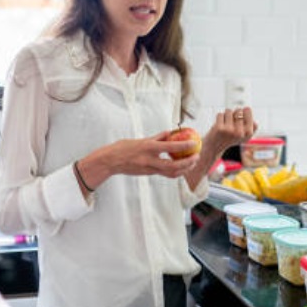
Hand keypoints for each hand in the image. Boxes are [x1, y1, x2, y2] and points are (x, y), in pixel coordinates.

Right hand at [77, 132, 199, 189]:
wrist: (110, 162)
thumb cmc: (123, 148)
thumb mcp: (140, 139)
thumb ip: (156, 137)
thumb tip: (169, 133)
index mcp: (148, 148)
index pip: (170, 147)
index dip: (184, 146)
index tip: (194, 143)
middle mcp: (149, 160)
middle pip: (174, 165)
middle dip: (188, 163)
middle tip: (196, 157)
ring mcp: (149, 169)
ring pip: (171, 173)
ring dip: (184, 169)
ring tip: (192, 163)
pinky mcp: (148, 173)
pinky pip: (165, 174)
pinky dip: (175, 171)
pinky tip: (181, 167)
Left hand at [205, 107, 257, 152]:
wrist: (215, 147)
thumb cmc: (230, 137)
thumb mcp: (244, 132)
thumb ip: (250, 121)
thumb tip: (247, 109)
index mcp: (249, 133)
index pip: (248, 110)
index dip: (241, 111)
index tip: (239, 119)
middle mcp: (241, 133)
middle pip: (238, 110)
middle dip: (233, 114)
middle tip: (231, 125)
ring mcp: (230, 131)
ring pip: (228, 111)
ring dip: (225, 116)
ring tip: (225, 126)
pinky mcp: (220, 128)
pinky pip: (220, 114)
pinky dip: (219, 119)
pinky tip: (219, 127)